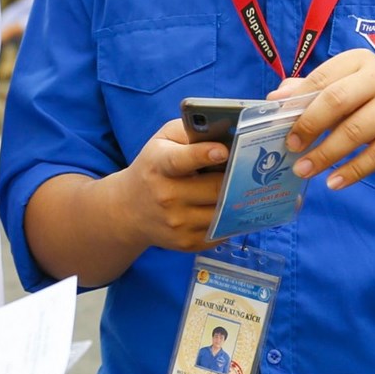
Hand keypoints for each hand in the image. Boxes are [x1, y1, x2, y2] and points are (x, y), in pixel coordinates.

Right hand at [101, 118, 228, 254]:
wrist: (129, 210)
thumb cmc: (153, 168)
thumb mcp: (162, 141)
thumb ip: (189, 131)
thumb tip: (224, 133)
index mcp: (159, 165)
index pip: (181, 160)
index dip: (203, 155)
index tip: (223, 151)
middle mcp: (166, 196)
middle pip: (215, 188)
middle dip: (234, 177)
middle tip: (246, 169)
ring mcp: (177, 223)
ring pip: (223, 211)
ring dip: (234, 199)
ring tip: (236, 188)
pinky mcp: (187, 242)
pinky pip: (222, 231)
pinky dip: (228, 219)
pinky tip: (224, 208)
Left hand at [269, 49, 374, 190]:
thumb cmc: (372, 107)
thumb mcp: (344, 92)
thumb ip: (310, 92)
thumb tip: (275, 96)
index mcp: (359, 60)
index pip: (321, 78)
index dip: (297, 102)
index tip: (279, 125)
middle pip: (337, 100)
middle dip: (309, 126)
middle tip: (291, 148)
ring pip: (354, 131)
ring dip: (325, 155)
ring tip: (304, 171)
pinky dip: (351, 172)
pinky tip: (333, 182)